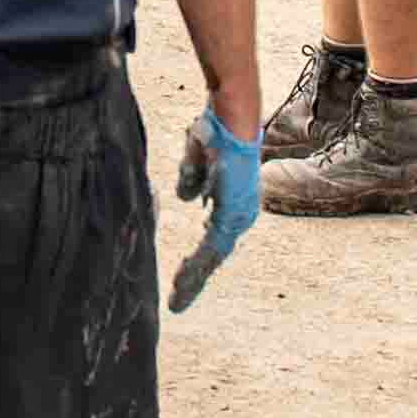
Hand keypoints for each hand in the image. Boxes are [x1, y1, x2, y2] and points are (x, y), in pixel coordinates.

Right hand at [170, 101, 261, 312]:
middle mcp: (239, 213)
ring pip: (213, 256)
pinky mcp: (233, 214)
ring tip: (177, 299)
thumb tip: (186, 199)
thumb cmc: (214, 131)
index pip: (213, 238)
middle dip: (194, 277)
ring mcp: (238, 215)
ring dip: (194, 278)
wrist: (230, 117)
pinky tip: (184, 281)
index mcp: (231, 202)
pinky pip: (213, 249)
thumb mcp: (197, 160)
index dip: (197, 259)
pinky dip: (197, 267)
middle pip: (214, 254)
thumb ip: (192, 180)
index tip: (181, 278)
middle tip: (177, 300)